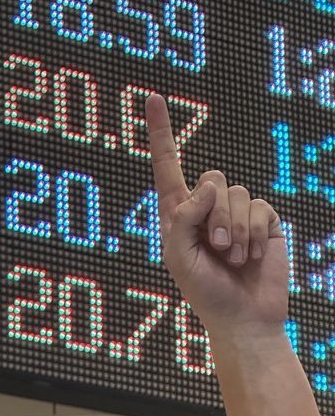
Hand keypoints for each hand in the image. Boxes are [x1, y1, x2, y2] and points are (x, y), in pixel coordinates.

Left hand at [146, 94, 288, 334]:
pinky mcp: (264, 221)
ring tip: (234, 257)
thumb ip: (183, 216)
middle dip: (215, 215)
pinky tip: (253, 256)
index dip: (161, 132)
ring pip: (237, 193)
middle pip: (212, 177)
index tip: (152, 97)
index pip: (167, 165)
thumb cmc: (204, 290)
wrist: (244, 318)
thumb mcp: (178, 255)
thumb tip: (208, 185)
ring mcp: (236, 212)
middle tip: (216, 248)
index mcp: (178, 212)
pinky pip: (261, 207)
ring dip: (234, 230)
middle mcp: (207, 207)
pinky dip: (255, 233)